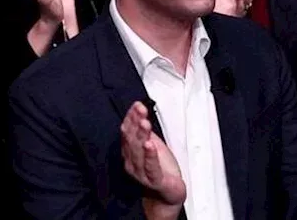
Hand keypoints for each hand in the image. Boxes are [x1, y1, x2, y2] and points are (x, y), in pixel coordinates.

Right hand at [121, 102, 185, 219]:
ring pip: (139, 152)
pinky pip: (151, 168)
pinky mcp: (154, 180)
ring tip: (144, 123)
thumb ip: (145, 131)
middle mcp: (132, 162)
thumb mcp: (152, 144)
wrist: (169, 192)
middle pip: (131, 140)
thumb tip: (140, 110)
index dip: (131, 118)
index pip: (128, 132)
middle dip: (136, 123)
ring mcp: (141, 172)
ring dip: (141, 135)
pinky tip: (150, 145)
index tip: (137, 104)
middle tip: (140, 109)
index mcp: (131, 152)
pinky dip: (150, 156)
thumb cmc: (160, 167)